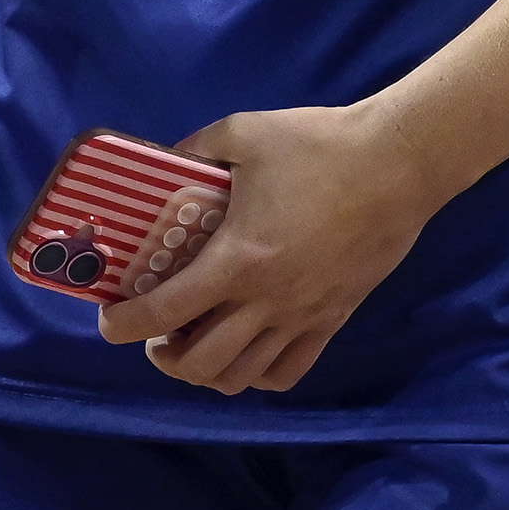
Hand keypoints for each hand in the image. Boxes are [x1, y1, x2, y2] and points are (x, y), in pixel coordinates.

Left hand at [95, 105, 445, 393]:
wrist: (399, 162)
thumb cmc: (320, 144)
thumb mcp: (244, 132)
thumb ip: (195, 151)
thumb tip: (163, 165)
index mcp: (239, 259)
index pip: (167, 310)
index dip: (126, 324)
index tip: (108, 322)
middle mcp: (268, 301)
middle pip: (200, 363)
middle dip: (164, 357)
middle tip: (154, 332)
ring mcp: (303, 317)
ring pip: (241, 377)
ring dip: (205, 371)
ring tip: (195, 345)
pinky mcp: (333, 319)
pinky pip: (287, 372)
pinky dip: (256, 374)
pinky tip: (246, 350)